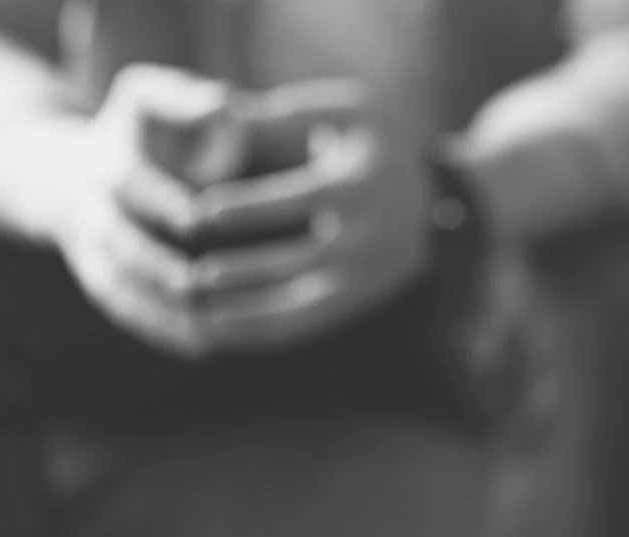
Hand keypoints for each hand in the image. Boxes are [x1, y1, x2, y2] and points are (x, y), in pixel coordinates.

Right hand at [49, 63, 237, 356]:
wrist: (70, 172)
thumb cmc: (134, 129)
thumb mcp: (147, 97)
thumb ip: (183, 97)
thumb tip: (223, 103)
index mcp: (106, 164)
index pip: (129, 184)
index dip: (160, 200)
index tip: (196, 216)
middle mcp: (92, 212)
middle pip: (120, 244)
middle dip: (156, 264)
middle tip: (198, 282)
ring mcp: (92, 253)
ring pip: (122, 288)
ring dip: (163, 311)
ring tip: (211, 328)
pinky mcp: (100, 282)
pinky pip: (128, 313)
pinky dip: (162, 331)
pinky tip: (205, 346)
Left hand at [184, 79, 434, 351]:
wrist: (437, 197)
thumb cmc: (376, 143)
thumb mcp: (350, 110)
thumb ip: (287, 112)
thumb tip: (223, 116)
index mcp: (364, 185)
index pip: (302, 200)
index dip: (250, 208)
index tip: (200, 214)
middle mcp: (370, 237)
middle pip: (299, 262)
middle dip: (243, 272)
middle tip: (191, 277)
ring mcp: (366, 275)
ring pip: (301, 306)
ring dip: (249, 315)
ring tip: (197, 316)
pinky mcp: (358, 299)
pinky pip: (305, 325)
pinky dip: (261, 333)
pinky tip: (217, 334)